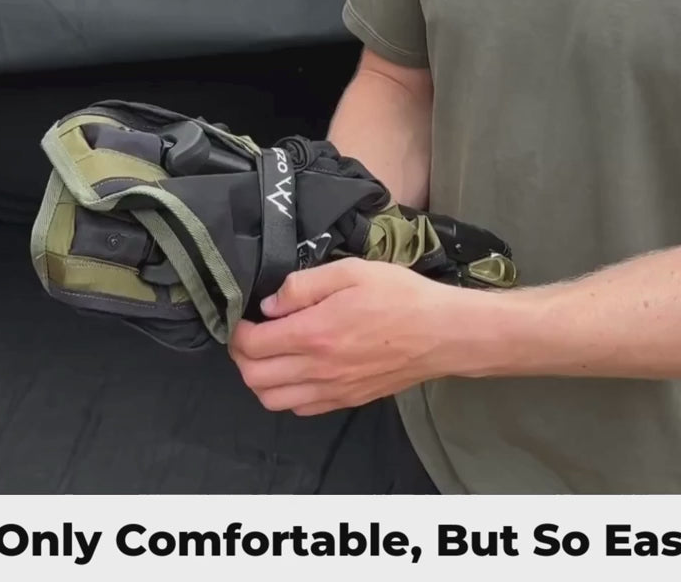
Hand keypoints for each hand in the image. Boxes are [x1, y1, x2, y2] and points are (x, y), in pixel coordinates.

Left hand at [228, 258, 467, 415]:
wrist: (442, 333)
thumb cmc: (400, 296)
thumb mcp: (351, 271)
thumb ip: (304, 285)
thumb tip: (270, 305)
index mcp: (315, 333)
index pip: (251, 345)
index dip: (237, 330)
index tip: (243, 316)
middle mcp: (318, 369)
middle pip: (254, 377)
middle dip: (241, 355)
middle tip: (249, 334)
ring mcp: (333, 390)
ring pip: (272, 400)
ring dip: (259, 378)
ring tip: (269, 353)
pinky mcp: (348, 400)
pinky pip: (300, 409)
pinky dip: (286, 394)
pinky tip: (296, 371)